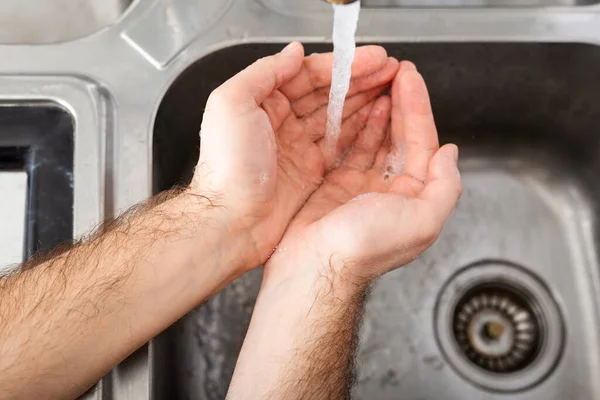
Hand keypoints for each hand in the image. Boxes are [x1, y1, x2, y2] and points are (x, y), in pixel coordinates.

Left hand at [192, 42, 398, 272]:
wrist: (232, 221)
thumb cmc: (228, 164)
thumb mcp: (232, 103)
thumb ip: (264, 72)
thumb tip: (294, 51)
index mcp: (263, 101)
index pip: (309, 75)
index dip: (343, 65)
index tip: (374, 58)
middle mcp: (282, 121)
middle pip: (327, 93)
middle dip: (360, 79)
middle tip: (392, 69)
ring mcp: (299, 146)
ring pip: (337, 116)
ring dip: (364, 100)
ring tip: (393, 87)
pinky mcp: (312, 171)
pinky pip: (341, 144)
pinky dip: (361, 130)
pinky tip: (380, 118)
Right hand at [266, 62, 461, 285]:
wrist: (315, 266)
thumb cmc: (364, 247)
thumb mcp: (422, 220)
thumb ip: (445, 187)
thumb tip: (450, 155)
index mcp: (416, 199)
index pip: (423, 143)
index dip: (419, 109)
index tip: (411, 80)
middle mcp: (393, 192)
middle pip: (401, 137)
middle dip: (402, 104)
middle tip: (396, 73)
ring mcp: (364, 188)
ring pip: (377, 140)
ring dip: (380, 111)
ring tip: (378, 84)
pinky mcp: (336, 185)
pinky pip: (350, 149)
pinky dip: (355, 128)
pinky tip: (358, 110)